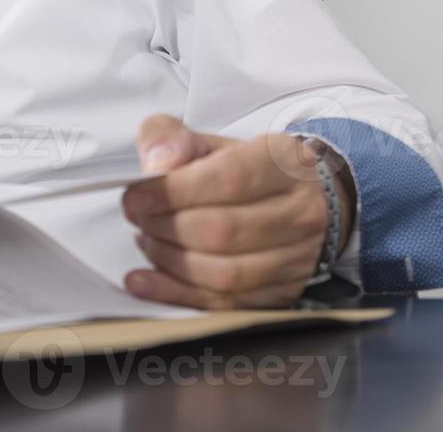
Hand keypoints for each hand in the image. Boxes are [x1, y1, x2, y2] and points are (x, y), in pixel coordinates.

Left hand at [119, 114, 354, 308]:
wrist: (307, 199)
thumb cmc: (251, 170)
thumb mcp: (212, 141)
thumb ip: (173, 139)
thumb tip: (155, 163)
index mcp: (284, 163)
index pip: (228, 180)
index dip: (173, 192)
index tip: (136, 197)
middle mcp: (300, 212)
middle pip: (223, 230)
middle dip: (165, 226)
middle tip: (138, 217)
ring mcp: (297, 258)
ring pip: (225, 273)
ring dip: (170, 260)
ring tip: (147, 240)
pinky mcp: (283, 292)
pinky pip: (225, 304)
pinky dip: (175, 294)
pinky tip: (145, 282)